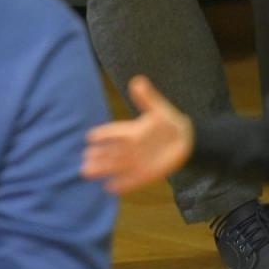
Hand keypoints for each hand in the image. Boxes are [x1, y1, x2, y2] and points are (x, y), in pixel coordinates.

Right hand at [81, 75, 193, 192]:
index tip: (89, 137)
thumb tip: (137, 80)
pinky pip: (130, 181)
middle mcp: (130, 148)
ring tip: (86, 172)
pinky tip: (109, 188)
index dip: (102, 135)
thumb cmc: (168, 122)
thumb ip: (147, 98)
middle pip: (110, 152)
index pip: (113, 132)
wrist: (184, 140)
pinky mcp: (145, 174)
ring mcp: (136, 162)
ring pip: (115, 166)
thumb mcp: (158, 109)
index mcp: (131, 131)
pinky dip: (121, 184)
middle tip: (83, 159)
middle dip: (97, 155)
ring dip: (102, 169)